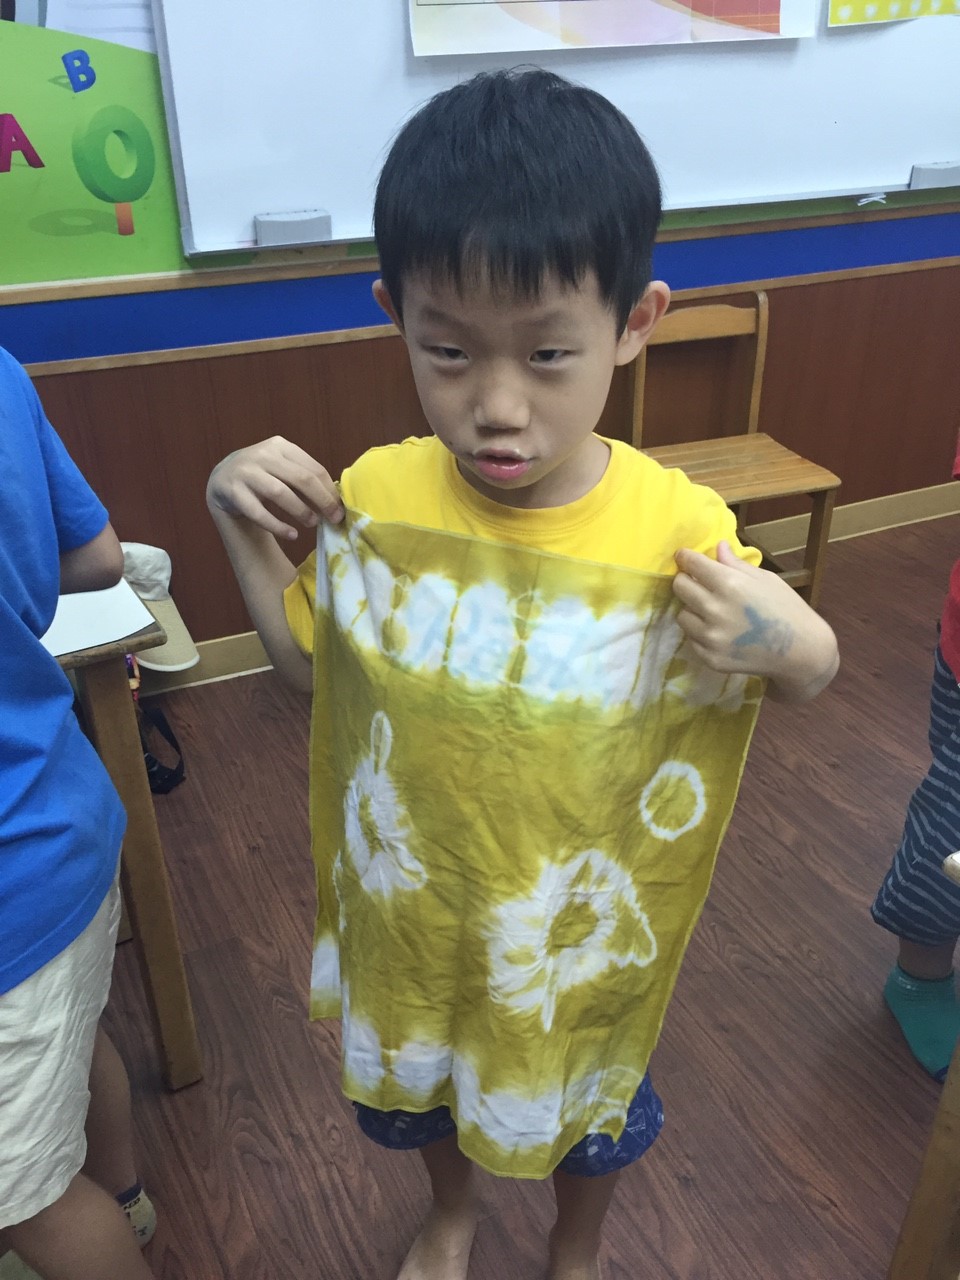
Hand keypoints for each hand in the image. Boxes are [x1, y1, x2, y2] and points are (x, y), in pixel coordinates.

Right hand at [207, 436, 343, 540]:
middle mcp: (263, 454)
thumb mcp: (282, 469)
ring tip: (313, 523)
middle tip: (334, 519)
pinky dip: (277, 525)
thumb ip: (304, 478)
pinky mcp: (232, 491)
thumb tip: (335, 501)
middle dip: (322, 501)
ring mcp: (245, 471)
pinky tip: (292, 535)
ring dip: (301, 510)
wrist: (223, 479)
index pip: (313, 468)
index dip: (330, 490)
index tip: (341, 508)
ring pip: (279, 492)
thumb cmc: (262, 476)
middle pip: (301, 478)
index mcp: (280, 446)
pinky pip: (258, 512)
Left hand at [672, 541, 837, 700]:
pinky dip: (700, 632)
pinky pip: (692, 638)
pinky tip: (719, 630)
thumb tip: (718, 546)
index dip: (686, 557)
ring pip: (682, 615)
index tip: (684, 556)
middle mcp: (715, 610)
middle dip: (686, 580)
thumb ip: (736, 564)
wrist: (802, 652)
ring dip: (692, 608)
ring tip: (710, 609)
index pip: (691, 564)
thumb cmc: (788, 608)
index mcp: (729, 584)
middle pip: (680, 587)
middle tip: (698, 582)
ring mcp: (711, 637)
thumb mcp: (766, 579)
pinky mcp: (710, 658)